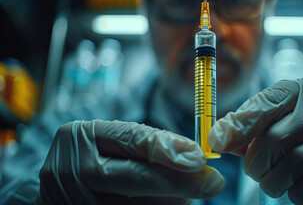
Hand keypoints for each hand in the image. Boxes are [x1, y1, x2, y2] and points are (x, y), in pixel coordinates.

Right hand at [39, 120, 223, 204]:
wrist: (56, 187)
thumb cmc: (92, 156)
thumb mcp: (110, 140)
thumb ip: (146, 145)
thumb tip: (191, 159)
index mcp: (79, 137)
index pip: (130, 140)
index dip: (168, 149)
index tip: (199, 157)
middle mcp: (73, 170)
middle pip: (134, 178)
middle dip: (180, 181)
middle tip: (213, 182)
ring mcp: (75, 201)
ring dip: (173, 200)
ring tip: (190, 193)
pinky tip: (174, 202)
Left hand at [208, 73, 302, 203]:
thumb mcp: (281, 120)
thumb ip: (253, 124)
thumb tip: (220, 136)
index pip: (268, 100)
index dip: (241, 123)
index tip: (218, 141)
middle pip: (274, 138)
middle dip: (256, 162)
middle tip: (255, 170)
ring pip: (291, 165)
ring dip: (273, 181)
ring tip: (276, 179)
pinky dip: (296, 192)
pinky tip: (301, 184)